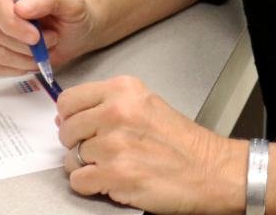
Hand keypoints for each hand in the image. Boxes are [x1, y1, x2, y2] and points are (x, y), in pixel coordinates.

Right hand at [0, 0, 98, 76]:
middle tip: (52, 39)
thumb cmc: (71, 10)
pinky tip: (32, 60)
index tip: (34, 36)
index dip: (10, 21)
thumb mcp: (71, 0)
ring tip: (46, 47)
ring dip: (26, 57)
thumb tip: (20, 8)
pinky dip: (17, 68)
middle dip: (26, 44)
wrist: (72, 30)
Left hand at [57, 75, 245, 214]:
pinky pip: (78, 181)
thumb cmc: (182, 142)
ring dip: (87, 166)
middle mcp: (116, 112)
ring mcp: (114, 144)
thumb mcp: (146, 105)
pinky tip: (111, 180)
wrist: (209, 170)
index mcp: (124, 90)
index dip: (70, 117)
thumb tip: (66, 116)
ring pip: (71, 158)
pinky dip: (90, 185)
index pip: (69, 100)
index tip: (78, 125)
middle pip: (66, 130)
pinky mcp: (115, 174)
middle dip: (77, 143)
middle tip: (99, 150)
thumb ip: (107, 105)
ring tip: (113, 165)